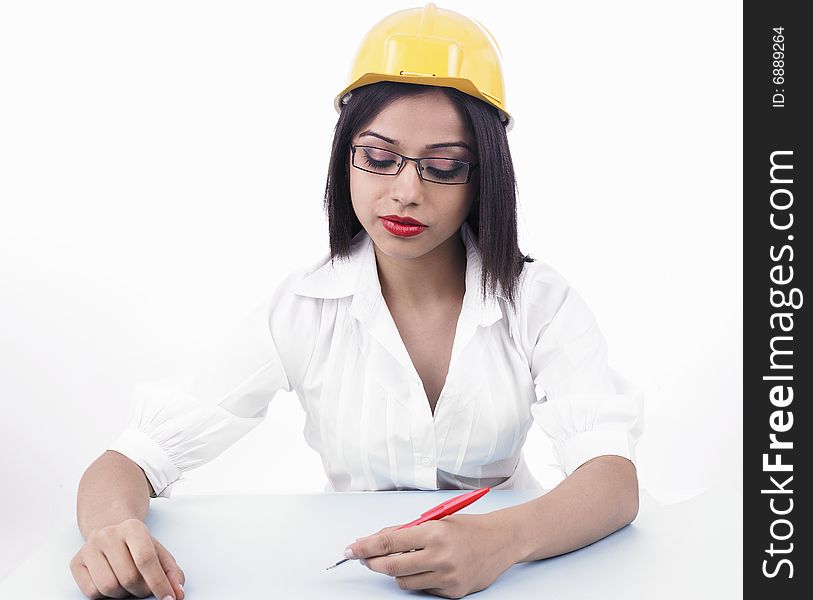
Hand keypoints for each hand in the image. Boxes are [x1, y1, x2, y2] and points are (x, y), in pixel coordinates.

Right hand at [70, 518, 185, 599]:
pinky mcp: (76, 562)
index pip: (146, 559)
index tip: (168, 598)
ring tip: (127, 584)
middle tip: (144, 588)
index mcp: (133, 528)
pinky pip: (92, 592)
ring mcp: (89, 548)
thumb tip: (177, 593)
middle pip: (128, 577)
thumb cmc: (137, 544)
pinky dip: (105, 595)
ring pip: (109, 587)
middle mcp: (108, 535)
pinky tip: (112, 582)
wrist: (111, 530)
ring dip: (123, 594)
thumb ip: (171, 572)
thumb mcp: (158, 552)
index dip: (158, 582)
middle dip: (141, 590)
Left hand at [346, 513, 517, 598]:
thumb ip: (405, 531)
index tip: (350, 549)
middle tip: (364, 558)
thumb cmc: (466, 527)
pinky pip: (423, 589)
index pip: (389, 542)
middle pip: (391, 566)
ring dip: (396, 572)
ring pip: (404, 582)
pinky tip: (428, 568)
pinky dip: (419, 579)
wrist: (501, 541)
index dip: (365, 547)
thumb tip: (373, 540)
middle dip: (372, 563)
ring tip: (406, 560)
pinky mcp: (453, 592)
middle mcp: (440, 555)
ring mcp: (447, 576)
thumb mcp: (436, 520)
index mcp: (434, 532)